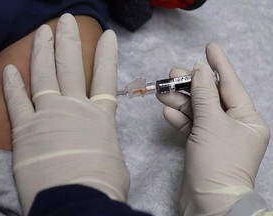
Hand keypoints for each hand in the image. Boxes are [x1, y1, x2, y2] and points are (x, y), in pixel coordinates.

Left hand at [3, 14, 129, 214]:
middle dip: (68, 40)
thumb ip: (103, 145)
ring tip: (42, 31)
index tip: (108, 36)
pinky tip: (10, 68)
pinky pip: (17, 101)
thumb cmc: (102, 184)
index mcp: (100, 117)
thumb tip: (98, 144)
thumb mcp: (113, 160)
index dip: (107, 55)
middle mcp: (75, 108)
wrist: (77, 201)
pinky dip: (12, 84)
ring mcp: (48, 115)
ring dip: (42, 51)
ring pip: (44, 75)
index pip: (105, 77)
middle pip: (71, 66)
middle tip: (66, 20)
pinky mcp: (26, 130)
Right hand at [157, 43, 269, 214]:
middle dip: (191, 85)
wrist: (208, 204)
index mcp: (246, 118)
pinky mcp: (201, 146)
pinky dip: (180, 119)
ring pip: (197, 111)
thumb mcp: (211, 123)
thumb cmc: (218, 160)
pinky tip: (168, 112)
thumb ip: (203, 95)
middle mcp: (233, 125)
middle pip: (210, 97)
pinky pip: (191, 127)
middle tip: (172, 73)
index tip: (209, 46)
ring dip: (180, 102)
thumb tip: (199, 70)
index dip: (219, 64)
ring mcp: (216, 136)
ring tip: (163, 91)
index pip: (230, 84)